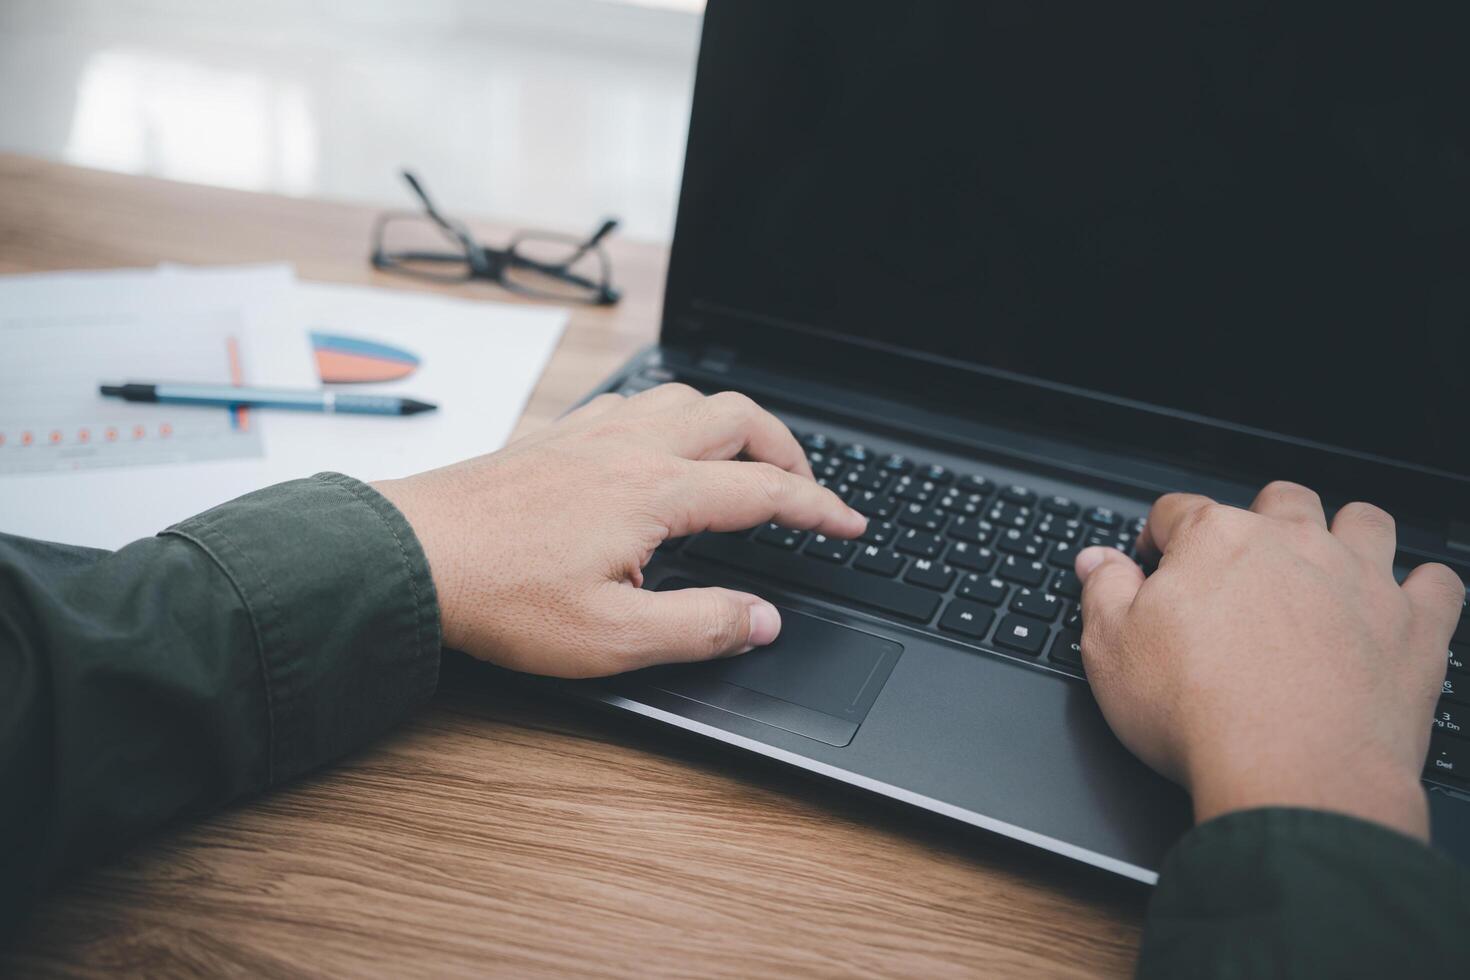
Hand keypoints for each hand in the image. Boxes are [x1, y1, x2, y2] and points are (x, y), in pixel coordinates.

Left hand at [372, 384, 865, 677]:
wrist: (410, 555)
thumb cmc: (501, 595)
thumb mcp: (613, 637)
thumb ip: (701, 627)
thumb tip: (762, 620)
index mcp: (656, 491)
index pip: (766, 491)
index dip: (822, 508)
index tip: (851, 525)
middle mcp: (630, 447)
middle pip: (737, 417)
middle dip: (787, 449)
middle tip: (805, 488)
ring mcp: (591, 434)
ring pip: (686, 396)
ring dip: (732, 422)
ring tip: (746, 460)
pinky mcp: (556, 438)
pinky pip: (635, 401)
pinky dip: (673, 414)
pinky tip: (660, 445)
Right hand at [1074, 481, 1464, 839]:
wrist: (1290, 776)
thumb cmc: (1196, 714)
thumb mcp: (1109, 652)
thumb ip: (1103, 593)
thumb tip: (1096, 561)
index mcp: (1216, 541)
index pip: (1179, 510)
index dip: (1160, 536)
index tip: (1156, 564)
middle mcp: (1293, 544)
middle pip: (1280, 499)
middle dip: (1261, 519)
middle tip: (1245, 564)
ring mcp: (1361, 580)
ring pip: (1365, 521)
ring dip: (1348, 534)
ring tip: (1329, 567)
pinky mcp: (1414, 627)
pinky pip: (1438, 583)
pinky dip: (1423, 589)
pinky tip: (1401, 607)